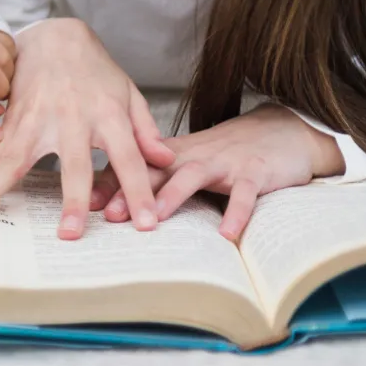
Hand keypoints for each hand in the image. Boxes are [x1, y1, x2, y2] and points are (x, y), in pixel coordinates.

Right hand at [0, 18, 175, 238]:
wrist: (54, 38)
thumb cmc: (95, 71)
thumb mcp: (129, 94)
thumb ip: (146, 129)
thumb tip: (165, 162)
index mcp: (107, 113)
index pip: (128, 157)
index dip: (138, 191)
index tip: (146, 224)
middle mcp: (71, 118)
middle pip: (72, 164)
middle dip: (72, 200)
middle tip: (68, 235)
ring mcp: (36, 118)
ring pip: (15, 158)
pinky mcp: (12, 119)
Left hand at [89, 104, 344, 240]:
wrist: (281, 130)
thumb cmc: (227, 152)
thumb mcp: (189, 161)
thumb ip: (157, 178)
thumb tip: (113, 203)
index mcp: (174, 154)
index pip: (135, 167)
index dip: (109, 184)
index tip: (83, 202)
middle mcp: (193, 155)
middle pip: (156, 171)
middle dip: (130, 192)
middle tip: (108, 215)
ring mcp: (223, 162)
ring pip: (192, 177)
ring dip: (172, 197)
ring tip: (155, 219)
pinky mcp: (255, 172)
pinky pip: (245, 194)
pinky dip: (237, 214)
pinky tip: (227, 234)